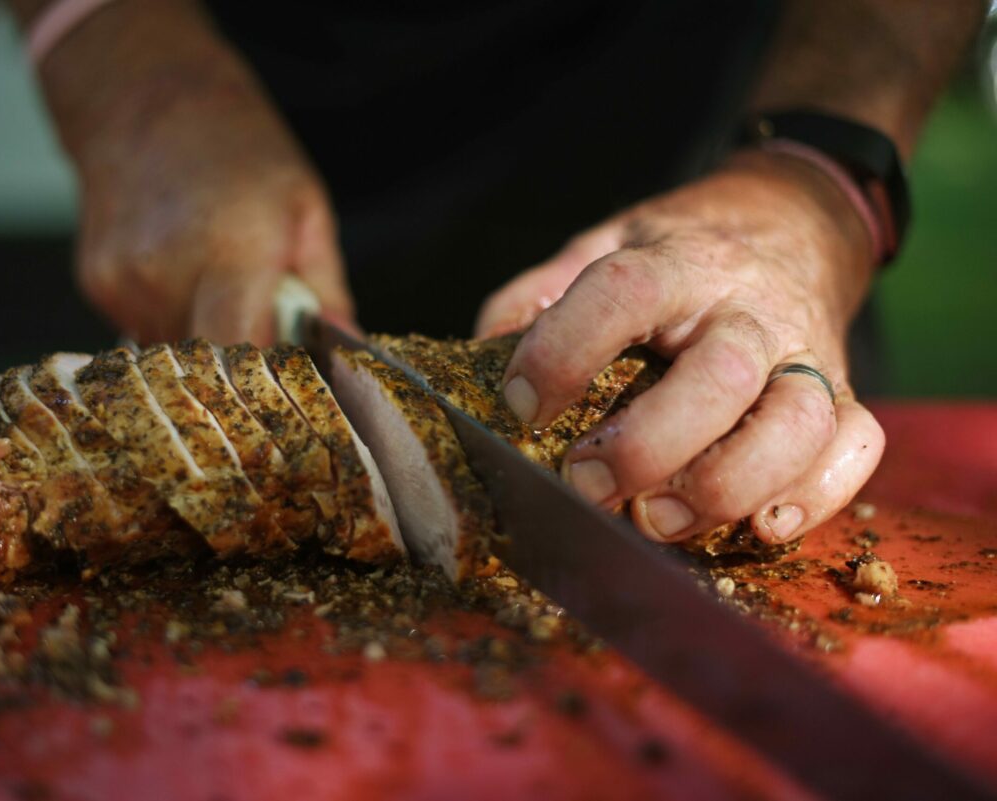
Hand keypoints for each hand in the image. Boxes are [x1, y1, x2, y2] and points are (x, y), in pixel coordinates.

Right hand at [64, 24, 351, 343]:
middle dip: (237, 364)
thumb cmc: (239, 150)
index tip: (286, 374)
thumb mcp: (306, 209)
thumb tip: (352, 351)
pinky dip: (167, 315)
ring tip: (215, 281)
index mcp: (232, 251)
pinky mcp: (96, 282)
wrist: (146, 97)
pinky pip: (141, 329)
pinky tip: (178, 270)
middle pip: (207, 369)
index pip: (240, 356)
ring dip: (202, 336)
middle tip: (259, 325)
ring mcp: (124, 279)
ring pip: (174, 352)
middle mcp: (169, 271)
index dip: (264, 379)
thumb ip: (327, 290)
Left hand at [476, 150, 885, 544]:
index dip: (567, 348)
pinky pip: (855, 446)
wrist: (794, 221)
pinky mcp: (843, 393)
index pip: (627, 291)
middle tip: (586, 482)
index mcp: (680, 263)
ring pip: (798, 422)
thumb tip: (482, 354)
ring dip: (728, 484)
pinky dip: (815, 495)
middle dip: (649, 444)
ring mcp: (806, 352)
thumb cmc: (679, 253)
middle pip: (722, 374)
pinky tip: (757, 526)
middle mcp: (750, 308)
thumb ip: (541, 292)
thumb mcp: (604, 245)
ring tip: (658, 518)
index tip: (520, 403)